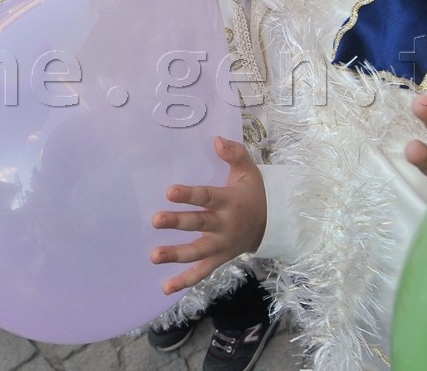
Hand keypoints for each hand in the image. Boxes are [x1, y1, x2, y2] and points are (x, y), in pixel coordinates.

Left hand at [150, 137, 266, 293]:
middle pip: (199, 224)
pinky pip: (202, 272)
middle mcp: (224, 225)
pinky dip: (185, 281)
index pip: (206, 197)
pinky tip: (165, 287)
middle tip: (156, 220)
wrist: (272, 223)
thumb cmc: (253, 192)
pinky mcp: (219, 258)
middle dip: (178, 223)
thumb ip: (234, 154)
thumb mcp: (248, 170)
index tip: (169, 192)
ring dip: (176, 254)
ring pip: (198, 252)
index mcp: (229, 201)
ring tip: (154, 256)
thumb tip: (217, 140)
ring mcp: (221, 245)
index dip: (189, 195)